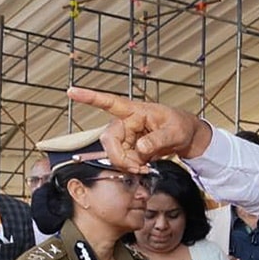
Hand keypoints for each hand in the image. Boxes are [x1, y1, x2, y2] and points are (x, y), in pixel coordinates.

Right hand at [67, 87, 212, 170]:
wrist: (187, 138)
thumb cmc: (181, 126)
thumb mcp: (175, 132)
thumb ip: (158, 140)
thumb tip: (140, 149)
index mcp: (136, 111)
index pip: (111, 102)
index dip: (90, 97)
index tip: (71, 91)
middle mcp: (127, 123)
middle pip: (109, 139)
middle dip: (119, 156)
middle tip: (138, 167)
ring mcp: (126, 136)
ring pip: (114, 153)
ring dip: (127, 164)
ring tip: (146, 167)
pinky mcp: (129, 148)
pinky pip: (122, 160)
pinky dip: (131, 167)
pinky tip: (144, 167)